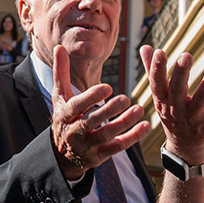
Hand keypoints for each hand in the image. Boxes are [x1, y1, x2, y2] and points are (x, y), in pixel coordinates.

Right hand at [49, 45, 149, 179]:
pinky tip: (145, 126)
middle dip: (108, 111)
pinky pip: (117, 147)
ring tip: (139, 109)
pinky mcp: (100, 155)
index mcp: (65, 115)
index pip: (77, 106)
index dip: (91, 97)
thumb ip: (61, 73)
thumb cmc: (65, 118)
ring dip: (123, 123)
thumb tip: (59, 47)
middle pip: (91, 121)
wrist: (61, 154)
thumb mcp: (60, 97)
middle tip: (126, 98)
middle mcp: (74, 132)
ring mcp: (87, 145)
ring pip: (106, 135)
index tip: (107, 87)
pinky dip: (132, 138)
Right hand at [142, 45, 203, 164]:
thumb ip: (153, 70)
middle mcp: (176, 109)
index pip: (157, 83)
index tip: (160, 52)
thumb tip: (144, 47)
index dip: (157, 69)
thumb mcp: (160, 95)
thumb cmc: (172, 113)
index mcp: (162, 99)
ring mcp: (194, 117)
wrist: (185, 147)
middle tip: (186, 55)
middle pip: (177, 90)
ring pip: (200, 100)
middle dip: (181, 73)